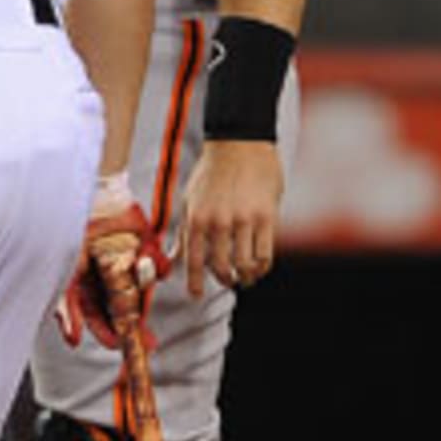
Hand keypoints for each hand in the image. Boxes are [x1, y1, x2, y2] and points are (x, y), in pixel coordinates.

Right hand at [58, 204, 170, 348]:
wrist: (95, 193)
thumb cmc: (72, 232)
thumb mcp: (66, 273)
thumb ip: (67, 307)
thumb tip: (73, 341)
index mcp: (87, 287)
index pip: (99, 320)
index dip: (110, 335)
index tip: (121, 346)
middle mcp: (108, 280)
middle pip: (125, 312)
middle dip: (137, 327)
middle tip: (150, 343)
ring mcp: (129, 266)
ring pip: (142, 291)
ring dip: (142, 283)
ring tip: (138, 261)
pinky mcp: (147, 250)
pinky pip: (158, 268)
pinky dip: (156, 265)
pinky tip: (146, 253)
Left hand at [181, 139, 283, 297]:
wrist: (240, 144)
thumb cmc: (212, 172)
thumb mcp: (190, 199)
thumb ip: (185, 231)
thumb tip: (173, 257)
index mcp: (196, 219)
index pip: (193, 260)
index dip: (194, 282)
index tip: (195, 295)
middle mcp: (218, 222)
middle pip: (221, 267)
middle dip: (225, 280)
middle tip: (229, 281)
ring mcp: (243, 220)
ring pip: (245, 265)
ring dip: (246, 276)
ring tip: (247, 277)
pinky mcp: (266, 217)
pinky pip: (266, 253)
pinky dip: (262, 266)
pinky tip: (260, 266)